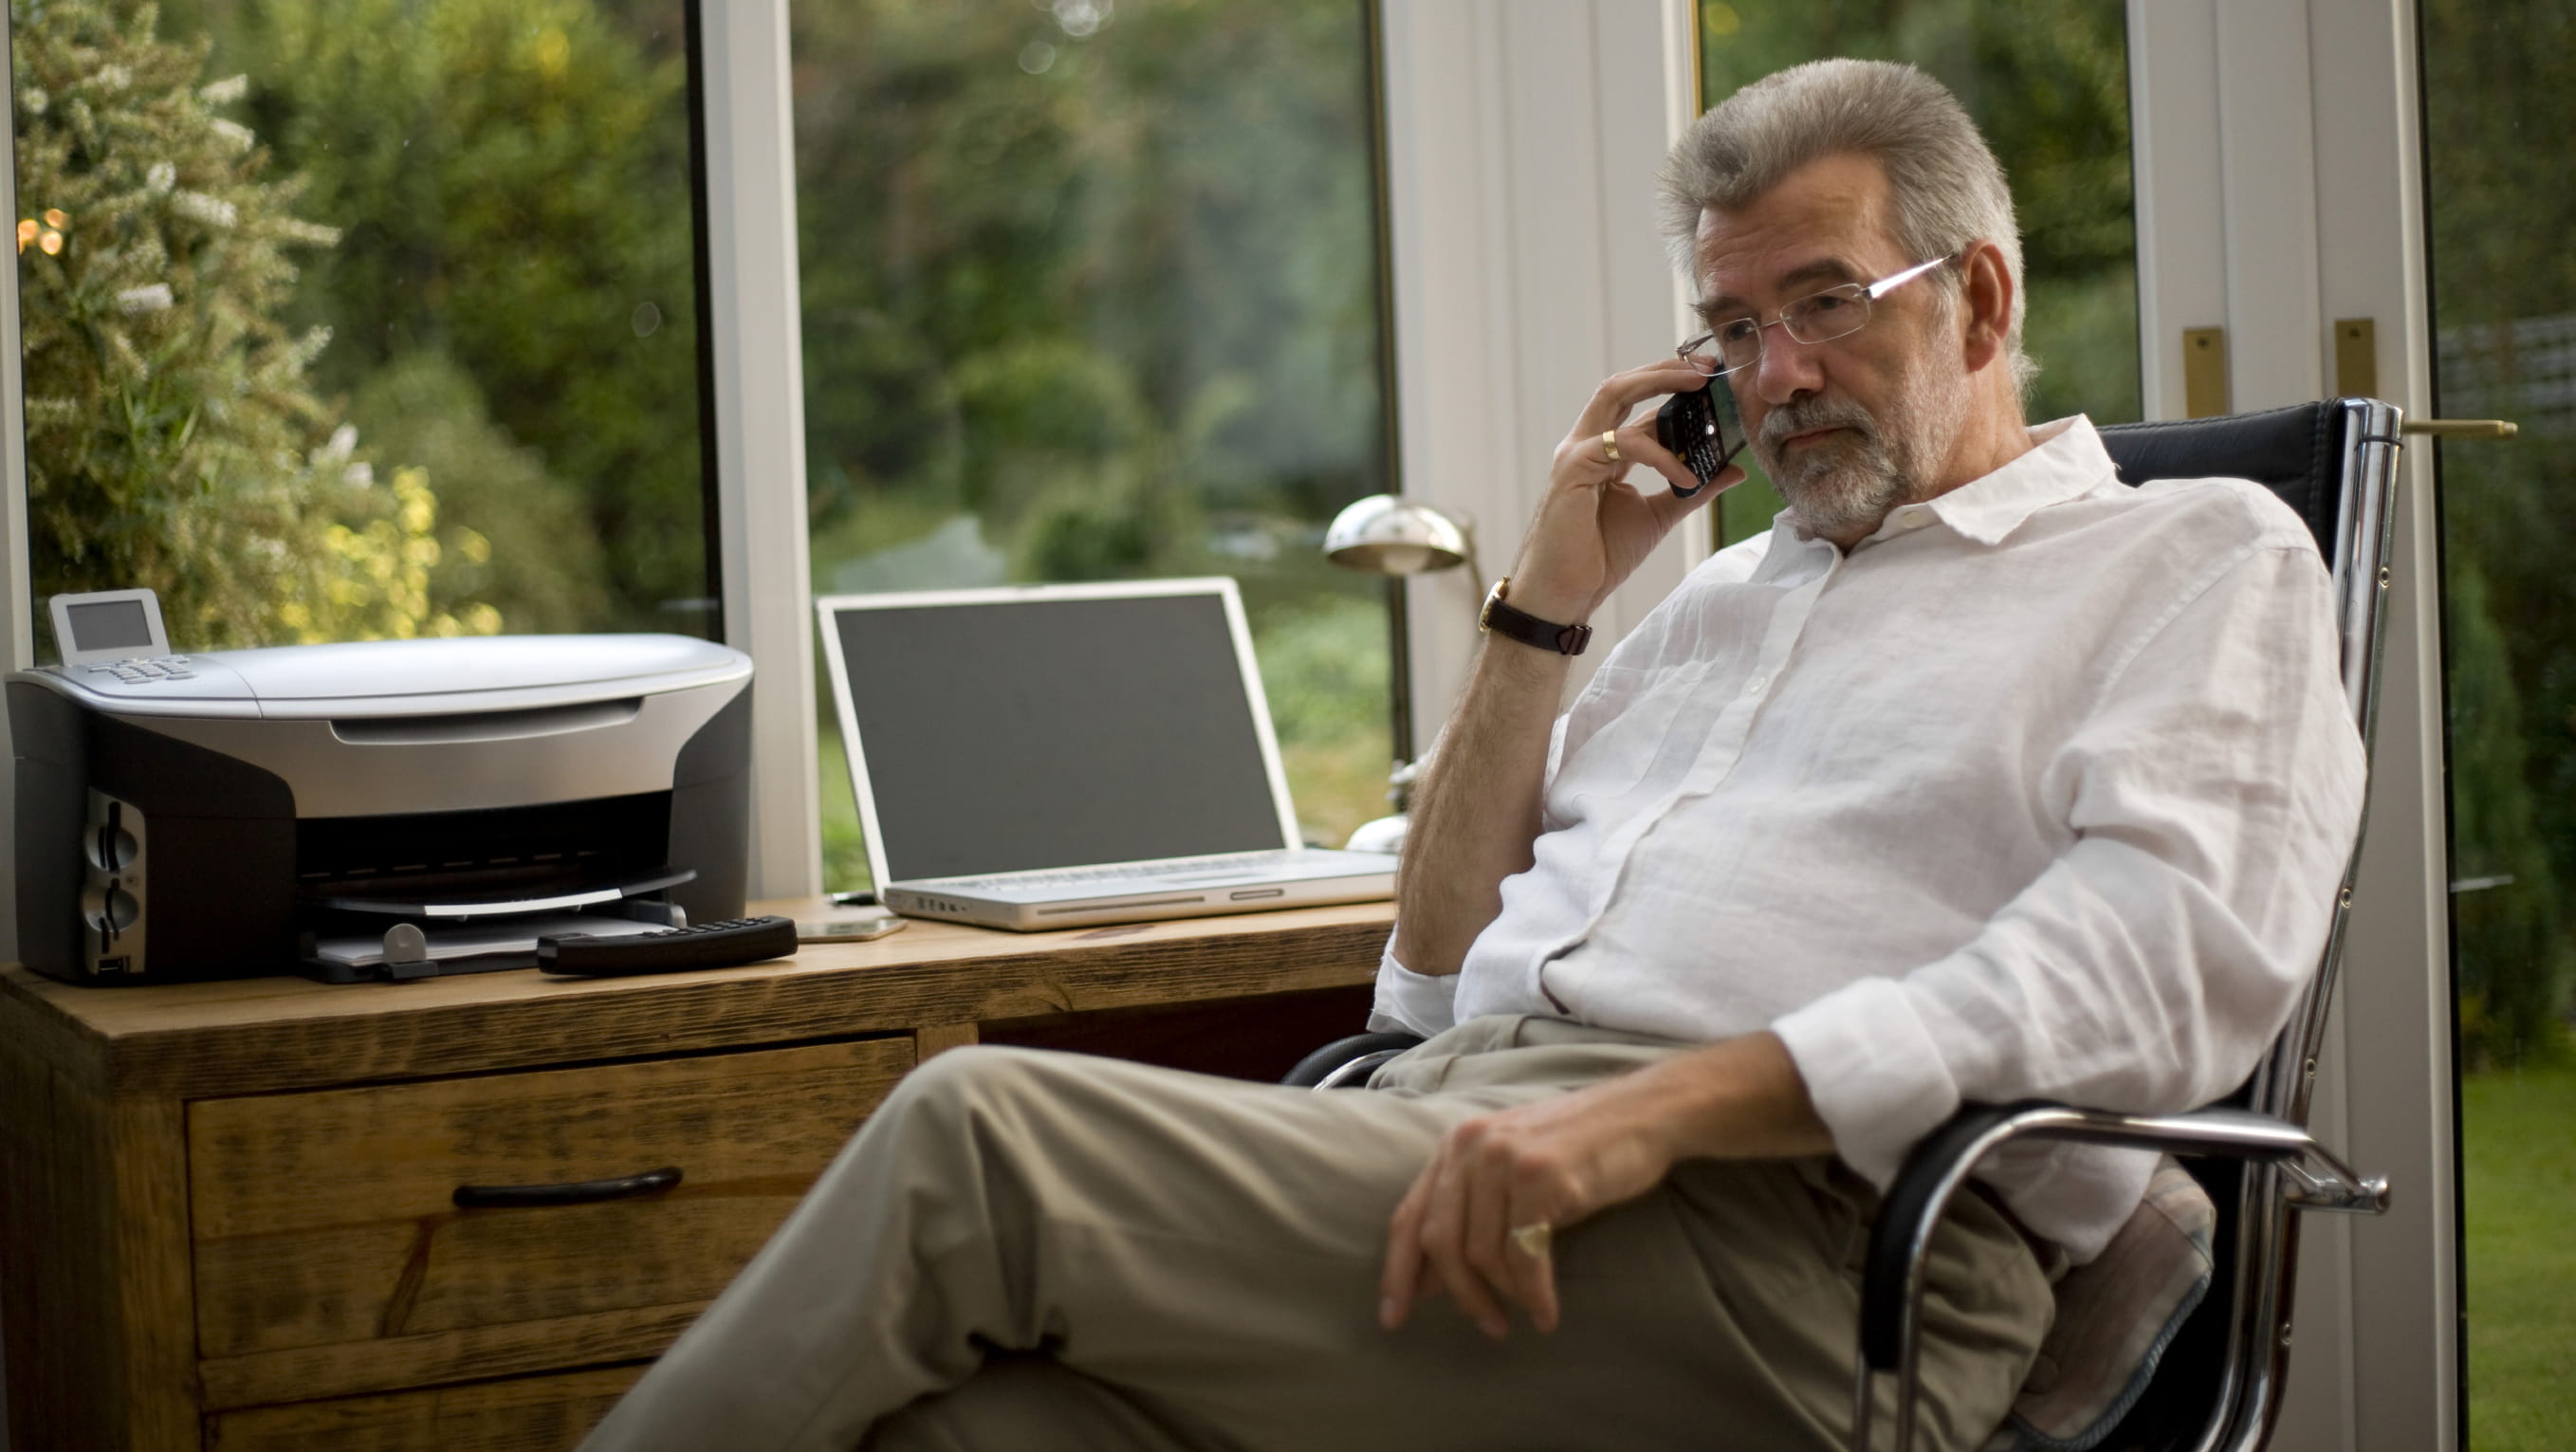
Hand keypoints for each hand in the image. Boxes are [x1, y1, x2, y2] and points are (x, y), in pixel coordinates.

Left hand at [1376, 1075, 1679, 1339]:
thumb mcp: (1511, 1172)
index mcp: (1455, 1147)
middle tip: (1488, 1327)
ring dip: (1506, 1296)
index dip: (1397, 1272)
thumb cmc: (1579, 1151)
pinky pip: (1525, 1255)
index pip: (1409, 1217)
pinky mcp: (1541, 1176)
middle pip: (1441, 1241)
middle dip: (1460, 1294)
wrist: (1643, 1113)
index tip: (1393, 1318)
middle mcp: (1470, 1147)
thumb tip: (1428, 1281)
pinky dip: (1534, 1294)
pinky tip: (1547, 1313)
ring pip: (1483, 1253)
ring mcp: (1505, 1158)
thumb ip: (1469, 1213)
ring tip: (1530, 1311)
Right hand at [1506, 362, 1746, 624]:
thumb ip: (1691, 491)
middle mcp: (1587, 445)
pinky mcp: (1573, 468)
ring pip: (1615, 394)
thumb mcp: (1658, 516)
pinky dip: (1659, 454)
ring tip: (1699, 386)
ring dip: (1658, 383)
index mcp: (1603, 453)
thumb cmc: (1600, 557)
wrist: (1565, 593)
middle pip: (1622, 386)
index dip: (1674, 391)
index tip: (1713, 380)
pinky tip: (1686, 472)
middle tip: (1707, 366)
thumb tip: (1734, 470)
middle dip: (1664, 370)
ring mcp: (1577, 453)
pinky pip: (1622, 443)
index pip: (1639, 408)